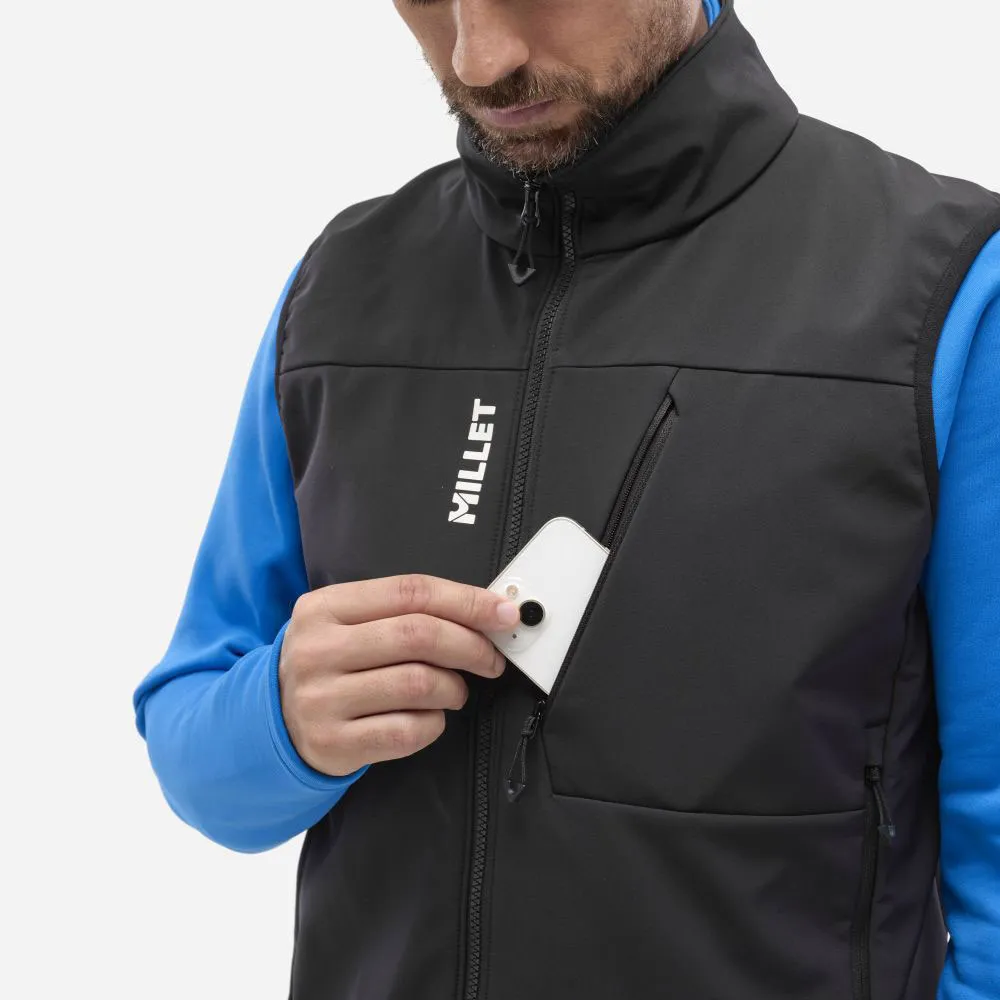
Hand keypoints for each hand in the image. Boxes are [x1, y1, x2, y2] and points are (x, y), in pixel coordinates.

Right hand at [278, 573, 520, 775]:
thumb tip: (487, 610)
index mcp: (325, 607)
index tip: (503, 613)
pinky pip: (408, 732)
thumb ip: (405, 611)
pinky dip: (434, 724)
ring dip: (454, 688)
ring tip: (454, 690)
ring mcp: (322, 699)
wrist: (272, 720)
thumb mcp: (349, 622)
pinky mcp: (333, 744)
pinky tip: (429, 718)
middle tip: (492, 659)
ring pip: (419, 684)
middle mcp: (318, 650)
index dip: (466, 601)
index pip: (410, 592)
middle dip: (471, 646)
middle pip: (418, 635)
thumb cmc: (331, 662)